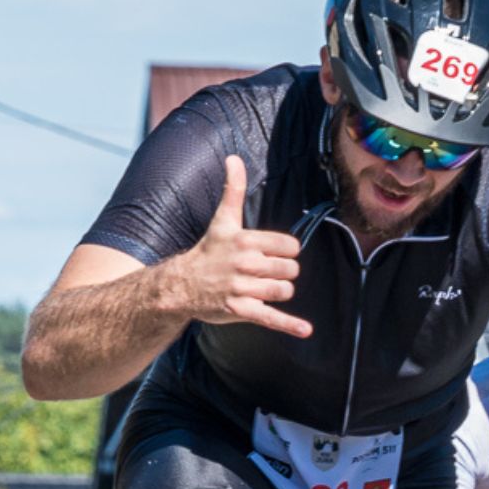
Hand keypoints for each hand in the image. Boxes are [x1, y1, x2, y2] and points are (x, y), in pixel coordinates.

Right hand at [167, 155, 311, 338]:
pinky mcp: (242, 310)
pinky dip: (290, 325)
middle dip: (284, 272)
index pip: (289, 246)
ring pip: (284, 291)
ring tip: (265, 289)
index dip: (286, 251)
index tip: (273, 253)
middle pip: (290, 270)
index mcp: (246, 241)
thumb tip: (234, 158)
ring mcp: (243, 288)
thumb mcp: (223, 220)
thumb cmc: (208, 251)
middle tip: (265, 272)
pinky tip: (306, 331)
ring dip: (280, 291)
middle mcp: (246, 264)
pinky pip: (271, 318)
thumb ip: (233, 190)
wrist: (182, 285)